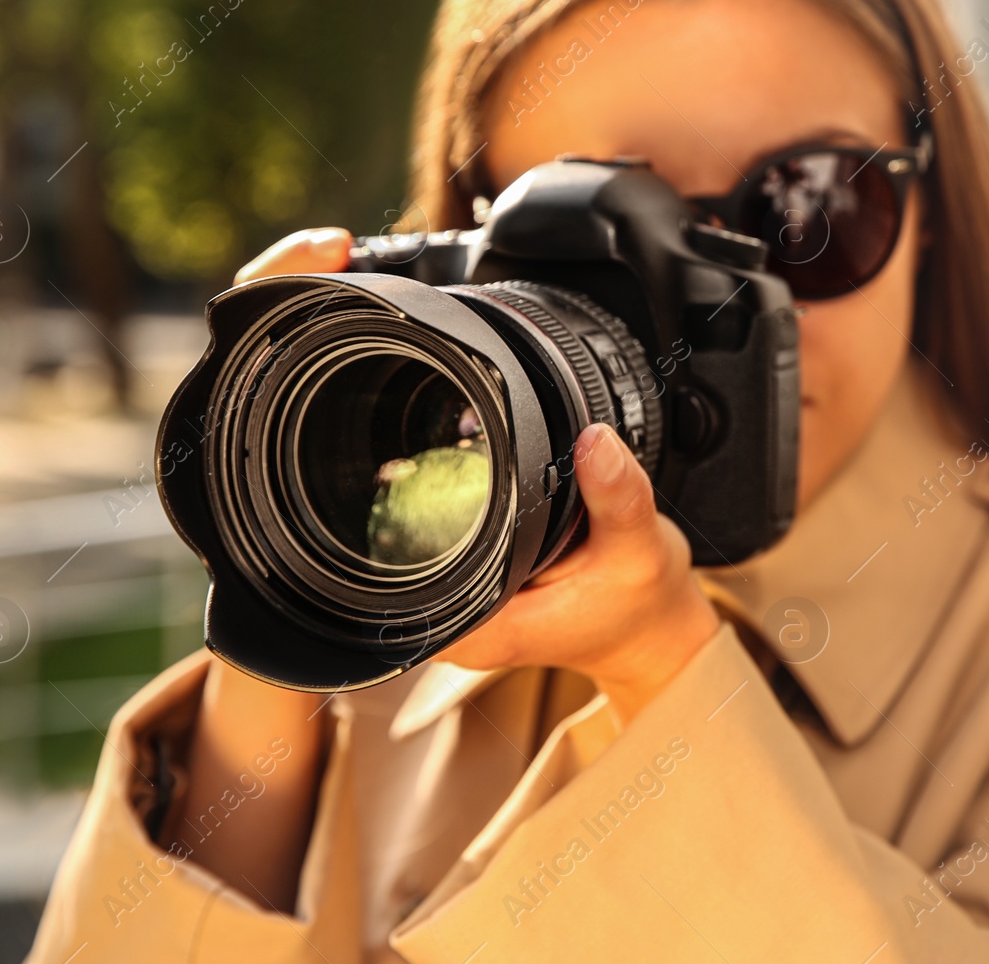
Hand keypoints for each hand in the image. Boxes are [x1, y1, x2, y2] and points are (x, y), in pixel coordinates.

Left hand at [232, 232, 720, 725]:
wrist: (650, 625)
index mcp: (465, 620)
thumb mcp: (640, 555)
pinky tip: (415, 395)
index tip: (337, 428)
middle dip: (348, 450)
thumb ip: (621, 501)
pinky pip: (421, 492)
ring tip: (370, 368)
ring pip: (384, 506)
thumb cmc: (635, 604)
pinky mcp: (462, 539)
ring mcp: (446, 569)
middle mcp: (441, 600)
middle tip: (348, 364)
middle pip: (362, 527)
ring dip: (377, 443)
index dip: (344, 508)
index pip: (376, 571)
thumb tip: (595, 440)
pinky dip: (417, 446)